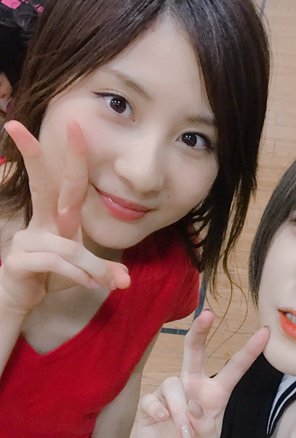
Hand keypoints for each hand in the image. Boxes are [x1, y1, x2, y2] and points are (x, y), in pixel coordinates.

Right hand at [0, 120, 129, 313]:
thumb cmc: (50, 276)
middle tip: (17, 125)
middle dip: (31, 154)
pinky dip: (78, 275)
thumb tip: (125, 280)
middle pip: (41, 185)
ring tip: (105, 283)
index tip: (74, 125)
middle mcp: (40, 223)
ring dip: (92, 266)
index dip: (73, 156)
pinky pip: (56, 263)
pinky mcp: (19, 261)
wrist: (22, 301)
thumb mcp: (83, 271)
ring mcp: (26, 240)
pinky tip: (89, 284)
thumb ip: (104, 270)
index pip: (66, 182)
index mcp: (57, 218)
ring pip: (68, 246)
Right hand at [135, 310, 268, 437]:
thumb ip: (206, 430)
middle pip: (195, 352)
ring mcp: (170, 395)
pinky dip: (160, 411)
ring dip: (179, 409)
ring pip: (173, 383)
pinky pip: (153, 399)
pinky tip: (162, 423)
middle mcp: (193, 388)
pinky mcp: (150, 405)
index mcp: (215, 396)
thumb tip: (194, 406)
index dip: (249, 351)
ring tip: (184, 434)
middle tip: (208, 314)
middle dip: (200, 332)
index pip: (234, 369)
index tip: (265, 332)